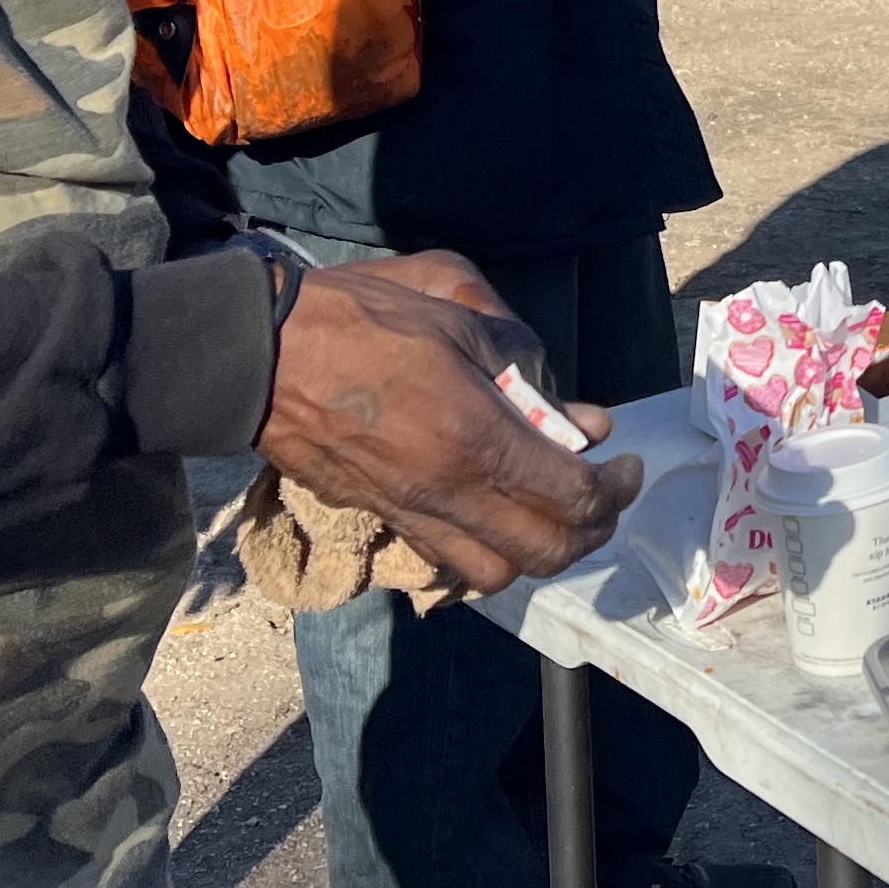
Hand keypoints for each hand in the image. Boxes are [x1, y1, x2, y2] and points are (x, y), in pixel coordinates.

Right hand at [259, 251, 641, 594]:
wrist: (260, 355)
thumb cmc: (360, 318)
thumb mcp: (456, 314)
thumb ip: (524, 369)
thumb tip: (577, 419)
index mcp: (473, 437)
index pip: (571, 496)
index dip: (614, 491)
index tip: (628, 467)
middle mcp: (447, 490)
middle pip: (545, 552)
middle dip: (591, 531)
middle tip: (605, 496)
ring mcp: (410, 512)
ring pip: (497, 572)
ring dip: (539, 552)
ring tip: (555, 512)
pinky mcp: (380, 517)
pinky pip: (449, 558)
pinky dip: (488, 549)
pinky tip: (497, 511)